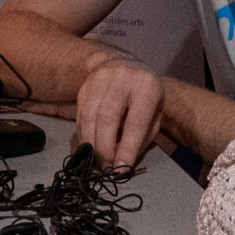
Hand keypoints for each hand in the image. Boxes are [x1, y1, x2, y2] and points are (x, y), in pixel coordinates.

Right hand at [74, 52, 165, 169]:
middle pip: (107, 119)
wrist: (124, 64)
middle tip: (106, 168)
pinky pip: (80, 115)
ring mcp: (100, 80)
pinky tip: (88, 146)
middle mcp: (122, 79)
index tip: (120, 170)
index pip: (135, 121)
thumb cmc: (144, 96)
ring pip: (89, 117)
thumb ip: (141, 138)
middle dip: (104, 149)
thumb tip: (121, 163)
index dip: (127, 148)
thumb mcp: (154, 114)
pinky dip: (83, 135)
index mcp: (146, 86)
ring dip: (91, 144)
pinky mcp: (84, 86)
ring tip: (96, 161)